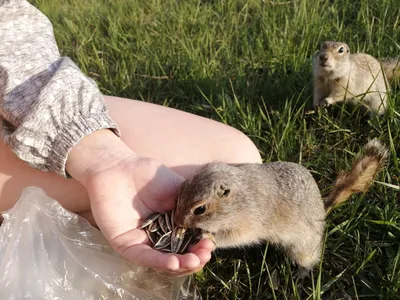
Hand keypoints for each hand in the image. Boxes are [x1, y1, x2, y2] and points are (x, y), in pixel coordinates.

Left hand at [66, 130, 214, 274]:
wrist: (119, 166)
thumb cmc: (149, 174)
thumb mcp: (180, 188)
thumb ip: (193, 206)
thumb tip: (209, 226)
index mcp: (174, 223)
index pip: (190, 240)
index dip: (201, 245)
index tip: (210, 244)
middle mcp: (160, 235)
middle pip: (179, 254)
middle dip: (194, 258)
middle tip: (205, 254)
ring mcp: (143, 240)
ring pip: (163, 260)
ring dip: (181, 264)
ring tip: (194, 260)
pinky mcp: (126, 243)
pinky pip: (143, 256)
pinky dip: (159, 262)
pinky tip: (174, 262)